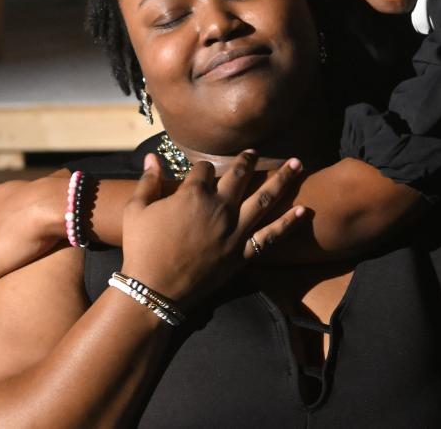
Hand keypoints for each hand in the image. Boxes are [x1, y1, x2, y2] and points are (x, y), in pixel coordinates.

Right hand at [120, 150, 306, 306]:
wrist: (154, 290)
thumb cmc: (142, 248)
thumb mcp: (137, 210)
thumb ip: (147, 181)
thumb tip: (152, 157)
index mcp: (194, 193)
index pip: (204, 169)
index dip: (202, 168)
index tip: (201, 171)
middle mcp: (220, 207)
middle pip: (240, 175)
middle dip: (248, 160)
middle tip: (256, 152)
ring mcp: (234, 230)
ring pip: (265, 198)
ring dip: (283, 180)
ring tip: (298, 164)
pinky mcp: (242, 253)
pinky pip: (270, 236)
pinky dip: (287, 223)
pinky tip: (302, 211)